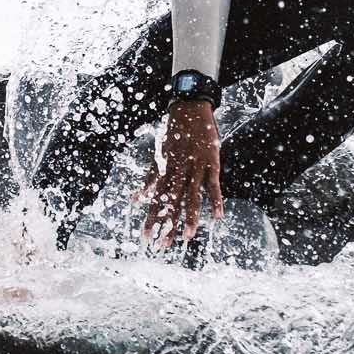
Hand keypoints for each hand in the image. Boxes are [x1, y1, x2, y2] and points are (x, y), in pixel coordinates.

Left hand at [136, 99, 223, 248]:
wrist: (190, 108)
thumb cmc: (173, 132)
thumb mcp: (158, 155)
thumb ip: (149, 179)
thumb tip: (135, 198)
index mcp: (164, 171)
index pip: (156, 200)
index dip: (151, 219)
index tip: (146, 236)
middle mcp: (178, 172)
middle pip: (172, 203)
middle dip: (167, 225)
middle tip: (163, 246)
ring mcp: (195, 168)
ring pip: (192, 198)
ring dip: (190, 218)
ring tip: (187, 237)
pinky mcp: (211, 162)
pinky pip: (213, 186)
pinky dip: (216, 201)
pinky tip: (217, 217)